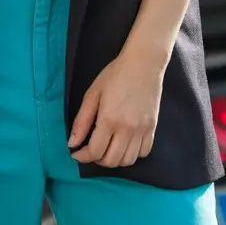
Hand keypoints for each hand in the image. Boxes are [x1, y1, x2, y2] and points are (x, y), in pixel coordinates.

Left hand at [68, 50, 163, 167]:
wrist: (143, 63)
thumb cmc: (115, 75)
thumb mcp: (93, 94)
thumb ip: (82, 121)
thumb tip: (72, 144)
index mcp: (109, 120)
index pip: (95, 151)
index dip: (82, 156)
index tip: (76, 153)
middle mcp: (127, 129)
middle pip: (111, 161)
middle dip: (97, 160)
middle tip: (91, 150)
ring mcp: (142, 130)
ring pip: (128, 161)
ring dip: (115, 160)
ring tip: (107, 148)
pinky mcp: (152, 128)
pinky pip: (144, 153)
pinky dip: (132, 154)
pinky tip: (124, 144)